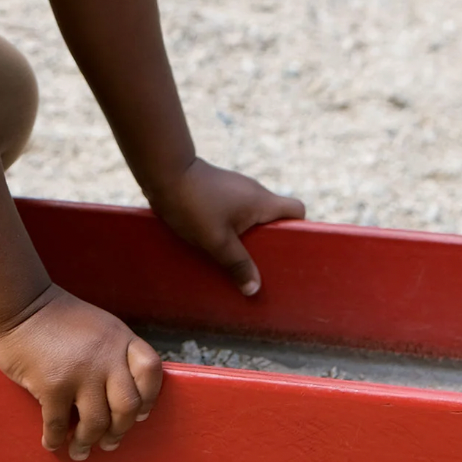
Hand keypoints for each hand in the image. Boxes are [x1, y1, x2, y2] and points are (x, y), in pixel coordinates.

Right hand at [0, 285, 162, 460]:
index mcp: (119, 337)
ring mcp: (80, 372)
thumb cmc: (58, 318)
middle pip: (127, 405)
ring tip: (80, 450)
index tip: (139, 414)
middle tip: (109, 442)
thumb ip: (113, 353)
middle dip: (119, 430)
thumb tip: (118, 396)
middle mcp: (106, 356)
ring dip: (88, 442)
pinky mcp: (53, 386)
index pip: (150, 370)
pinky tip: (51, 442)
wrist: (21, 305)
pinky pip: (59, 425)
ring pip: (97, 423)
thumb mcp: (98, 326)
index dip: (149, 396)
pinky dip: (55, 439)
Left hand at [149, 158, 305, 296]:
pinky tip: (217, 242)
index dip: (297, 229)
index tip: (286, 251)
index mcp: (262, 201)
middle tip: (259, 264)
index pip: (297, 210)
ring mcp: (236, 188)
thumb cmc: (194, 205)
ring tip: (236, 258)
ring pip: (252, 216)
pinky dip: (232, 226)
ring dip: (247, 235)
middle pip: (274, 218)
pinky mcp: (219, 189)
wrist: (164, 172)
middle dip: (268, 241)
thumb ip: (238, 264)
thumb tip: (254, 289)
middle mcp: (254, 192)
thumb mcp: (217, 241)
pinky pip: (235, 211)